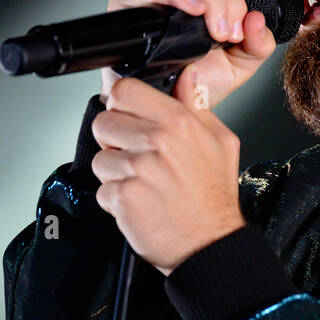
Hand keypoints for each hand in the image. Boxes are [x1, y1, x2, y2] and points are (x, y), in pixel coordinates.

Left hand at [91, 67, 246, 274]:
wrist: (211, 244)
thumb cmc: (215, 195)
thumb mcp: (219, 141)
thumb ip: (196, 106)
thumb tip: (188, 76)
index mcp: (178, 121)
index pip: (124, 90)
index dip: (122, 103)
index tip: (128, 116)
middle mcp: (156, 141)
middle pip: (104, 121)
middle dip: (115, 140)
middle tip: (137, 156)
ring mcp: (138, 169)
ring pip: (99, 158)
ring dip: (114, 173)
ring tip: (142, 183)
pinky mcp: (123, 197)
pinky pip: (102, 189)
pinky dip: (116, 200)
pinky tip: (140, 202)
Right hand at [100, 0, 277, 105]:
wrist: (169, 107)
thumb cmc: (200, 82)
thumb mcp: (241, 64)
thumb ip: (259, 43)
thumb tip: (256, 18)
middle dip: (229, 0)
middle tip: (230, 34)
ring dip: (210, 0)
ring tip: (217, 32)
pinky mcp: (130, 4)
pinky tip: (194, 9)